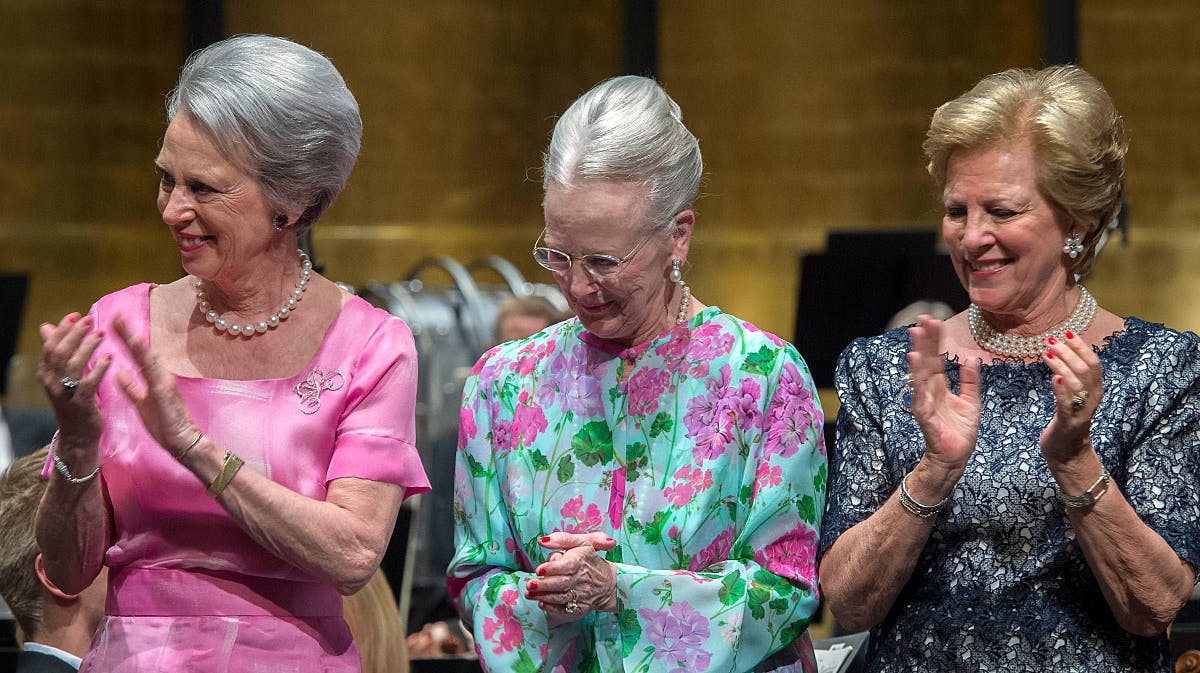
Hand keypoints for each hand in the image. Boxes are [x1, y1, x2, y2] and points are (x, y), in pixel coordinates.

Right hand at [37, 313, 111, 458]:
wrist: (78, 434)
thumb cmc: (73, 401)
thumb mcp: (61, 376)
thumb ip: (57, 352)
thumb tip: (46, 327)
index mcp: (46, 374)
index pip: (50, 346)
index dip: (62, 329)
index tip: (76, 314)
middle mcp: (51, 382)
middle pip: (59, 352)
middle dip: (74, 333)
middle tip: (90, 320)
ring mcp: (65, 394)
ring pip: (72, 365)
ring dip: (87, 347)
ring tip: (101, 334)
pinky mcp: (81, 403)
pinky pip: (89, 383)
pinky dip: (99, 368)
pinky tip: (110, 357)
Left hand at [112, 318, 199, 457]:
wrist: (182, 441)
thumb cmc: (164, 425)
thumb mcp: (141, 404)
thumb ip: (131, 388)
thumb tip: (119, 373)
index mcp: (153, 377)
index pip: (137, 355)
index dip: (125, 339)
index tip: (113, 322)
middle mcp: (160, 375)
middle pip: (141, 350)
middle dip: (128, 333)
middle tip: (115, 314)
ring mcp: (163, 381)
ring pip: (146, 356)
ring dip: (134, 340)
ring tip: (122, 325)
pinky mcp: (164, 390)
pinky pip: (151, 372)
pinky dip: (143, 358)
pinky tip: (136, 348)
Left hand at [526, 532, 617, 623]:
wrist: (606, 582)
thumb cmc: (588, 559)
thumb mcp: (580, 543)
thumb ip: (561, 539)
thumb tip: (542, 540)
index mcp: (580, 561)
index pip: (566, 566)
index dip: (552, 568)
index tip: (538, 570)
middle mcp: (581, 579)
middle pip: (562, 583)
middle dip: (544, 585)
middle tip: (529, 585)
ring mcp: (581, 595)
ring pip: (561, 597)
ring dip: (543, 597)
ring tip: (529, 594)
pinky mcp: (579, 608)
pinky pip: (565, 610)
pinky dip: (552, 608)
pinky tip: (542, 604)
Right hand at [906, 315, 980, 473]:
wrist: (956, 458)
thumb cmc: (960, 432)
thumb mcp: (970, 402)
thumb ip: (969, 381)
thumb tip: (971, 359)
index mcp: (940, 387)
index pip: (936, 358)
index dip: (934, 339)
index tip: (933, 320)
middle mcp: (930, 392)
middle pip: (926, 362)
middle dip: (924, 342)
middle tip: (921, 320)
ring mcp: (926, 404)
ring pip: (920, 377)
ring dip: (918, 360)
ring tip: (916, 342)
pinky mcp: (926, 418)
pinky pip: (922, 400)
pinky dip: (919, 386)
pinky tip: (917, 372)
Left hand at [1040, 330, 1101, 463]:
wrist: (1068, 454)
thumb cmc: (1067, 420)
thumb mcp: (1072, 395)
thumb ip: (1072, 377)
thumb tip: (1061, 351)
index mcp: (1095, 390)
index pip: (1093, 363)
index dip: (1082, 346)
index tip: (1067, 332)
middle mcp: (1092, 399)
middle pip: (1085, 369)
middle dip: (1068, 352)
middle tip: (1051, 340)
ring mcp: (1081, 411)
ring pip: (1077, 383)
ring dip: (1062, 365)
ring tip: (1047, 353)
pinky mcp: (1068, 423)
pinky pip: (1067, 405)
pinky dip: (1062, 390)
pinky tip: (1054, 377)